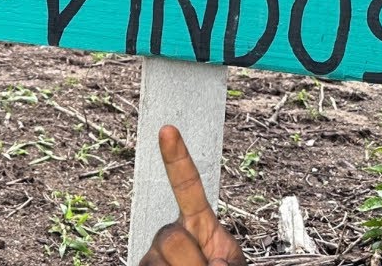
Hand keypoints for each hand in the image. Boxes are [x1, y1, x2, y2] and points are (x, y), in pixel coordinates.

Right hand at [139, 126, 246, 265]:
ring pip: (158, 260)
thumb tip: (215, 265)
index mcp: (199, 223)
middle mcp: (170, 233)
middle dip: (192, 260)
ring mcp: (153, 254)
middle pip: (172, 236)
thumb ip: (228, 262)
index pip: (187, 186)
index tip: (168, 130)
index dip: (177, 159)